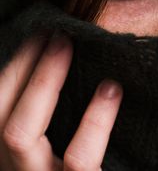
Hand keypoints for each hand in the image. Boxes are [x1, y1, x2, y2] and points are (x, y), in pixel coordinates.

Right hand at [0, 32, 122, 170]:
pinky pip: (78, 160)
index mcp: (11, 159)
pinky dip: (94, 121)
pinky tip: (111, 89)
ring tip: (69, 46)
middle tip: (56, 33)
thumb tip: (64, 64)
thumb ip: (53, 118)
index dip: (15, 69)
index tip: (39, 35)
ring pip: (20, 134)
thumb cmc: (79, 169)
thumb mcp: (56, 150)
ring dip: (42, 82)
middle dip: (24, 67)